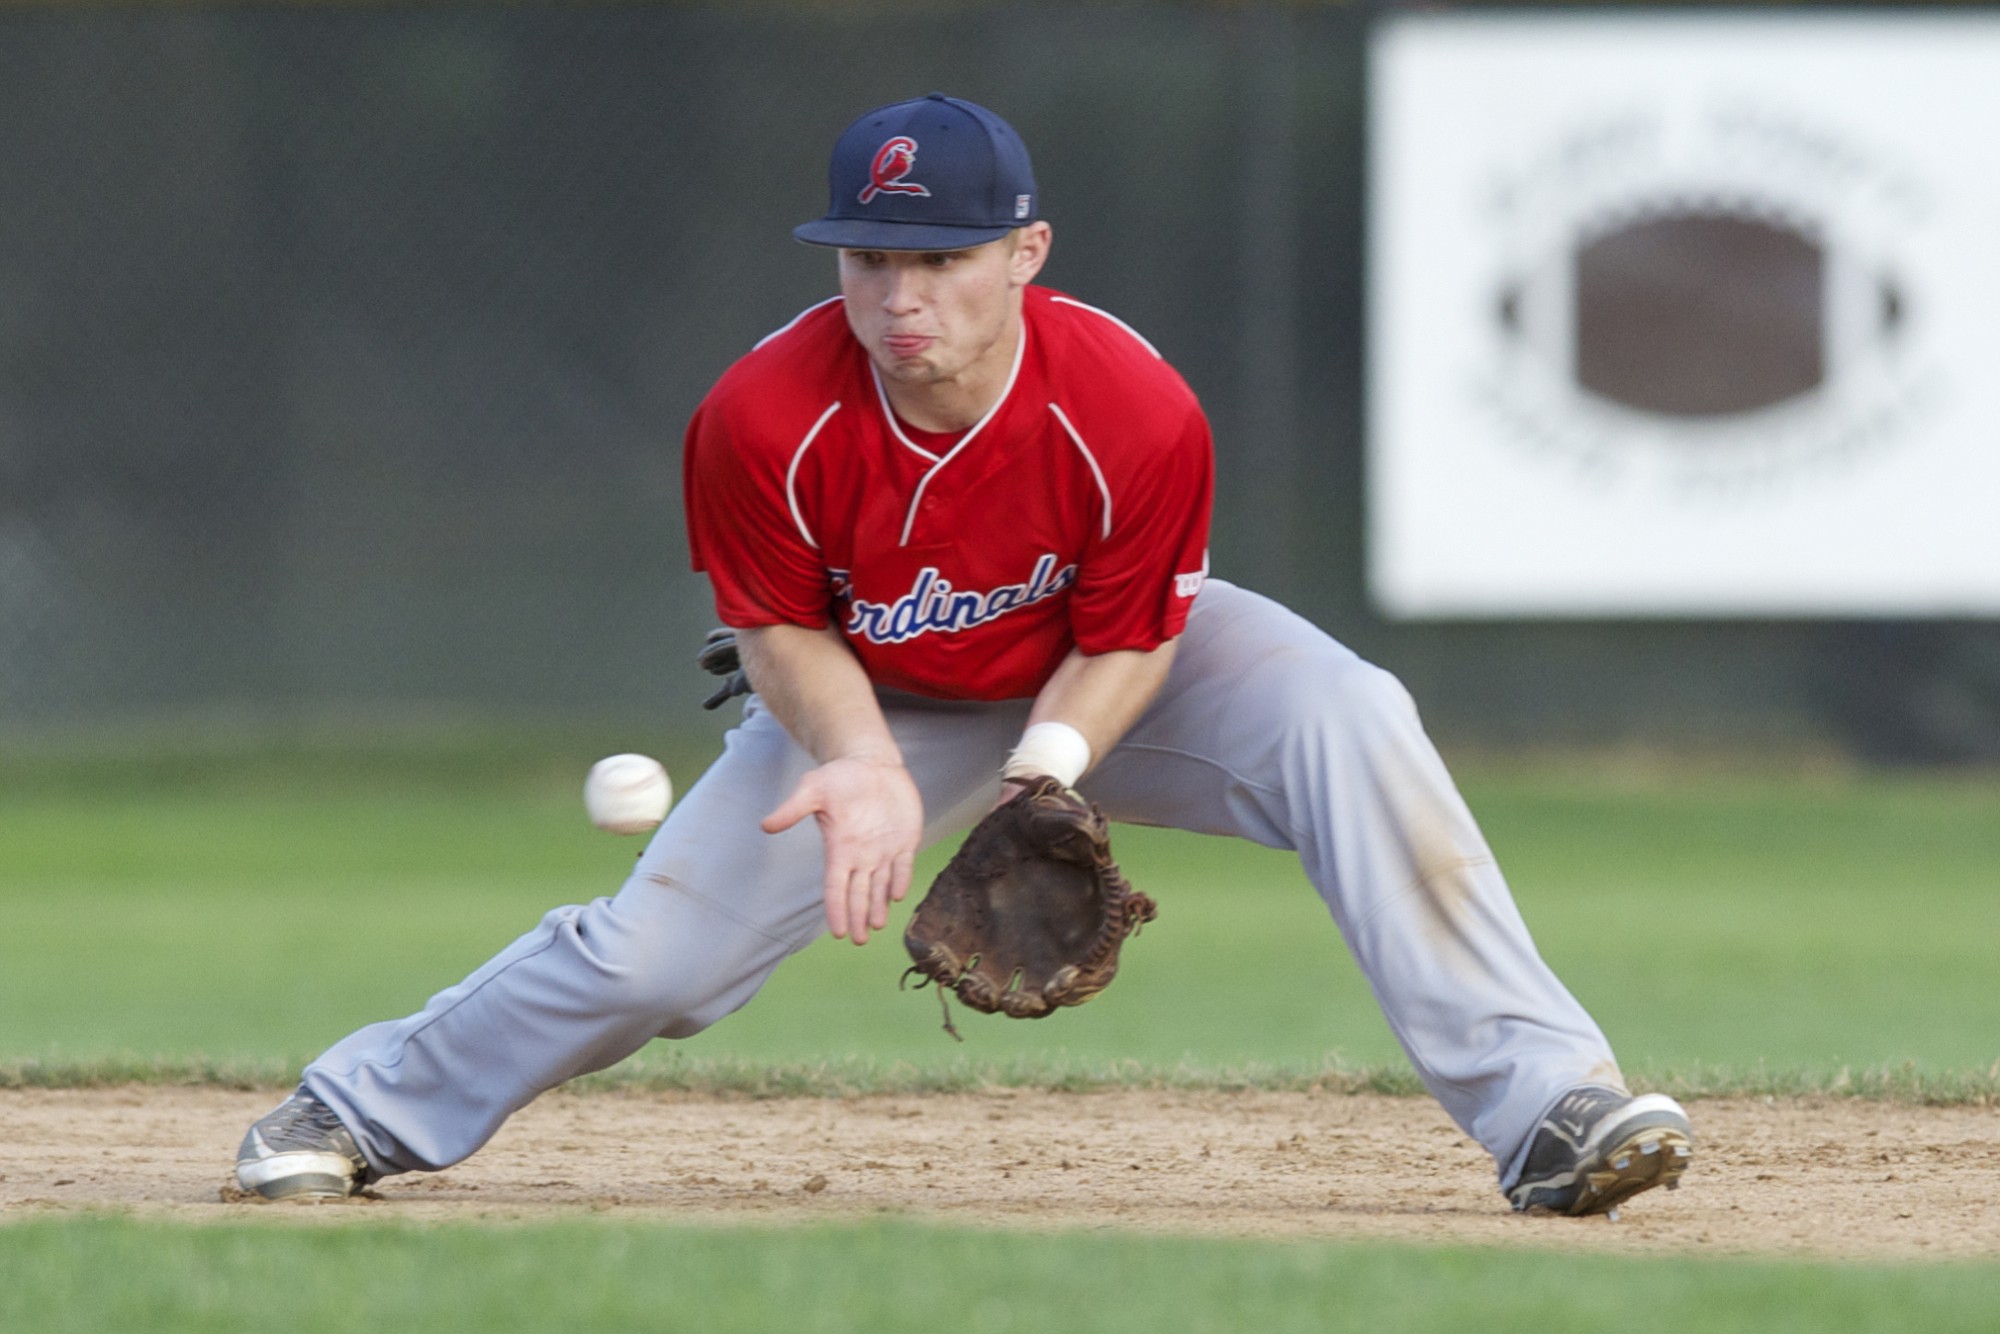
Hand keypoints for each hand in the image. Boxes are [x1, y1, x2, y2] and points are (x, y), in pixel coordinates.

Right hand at [762, 756, 922, 944]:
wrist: (870, 763)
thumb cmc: (839, 777)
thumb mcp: (811, 789)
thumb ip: (792, 809)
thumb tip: (765, 825)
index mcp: (839, 849)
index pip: (835, 887)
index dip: (836, 909)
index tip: (837, 931)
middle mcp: (861, 856)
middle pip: (858, 894)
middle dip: (858, 918)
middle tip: (858, 941)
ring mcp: (884, 850)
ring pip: (881, 887)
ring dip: (879, 907)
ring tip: (876, 927)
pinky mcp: (905, 840)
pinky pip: (903, 866)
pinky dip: (900, 880)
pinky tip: (897, 895)